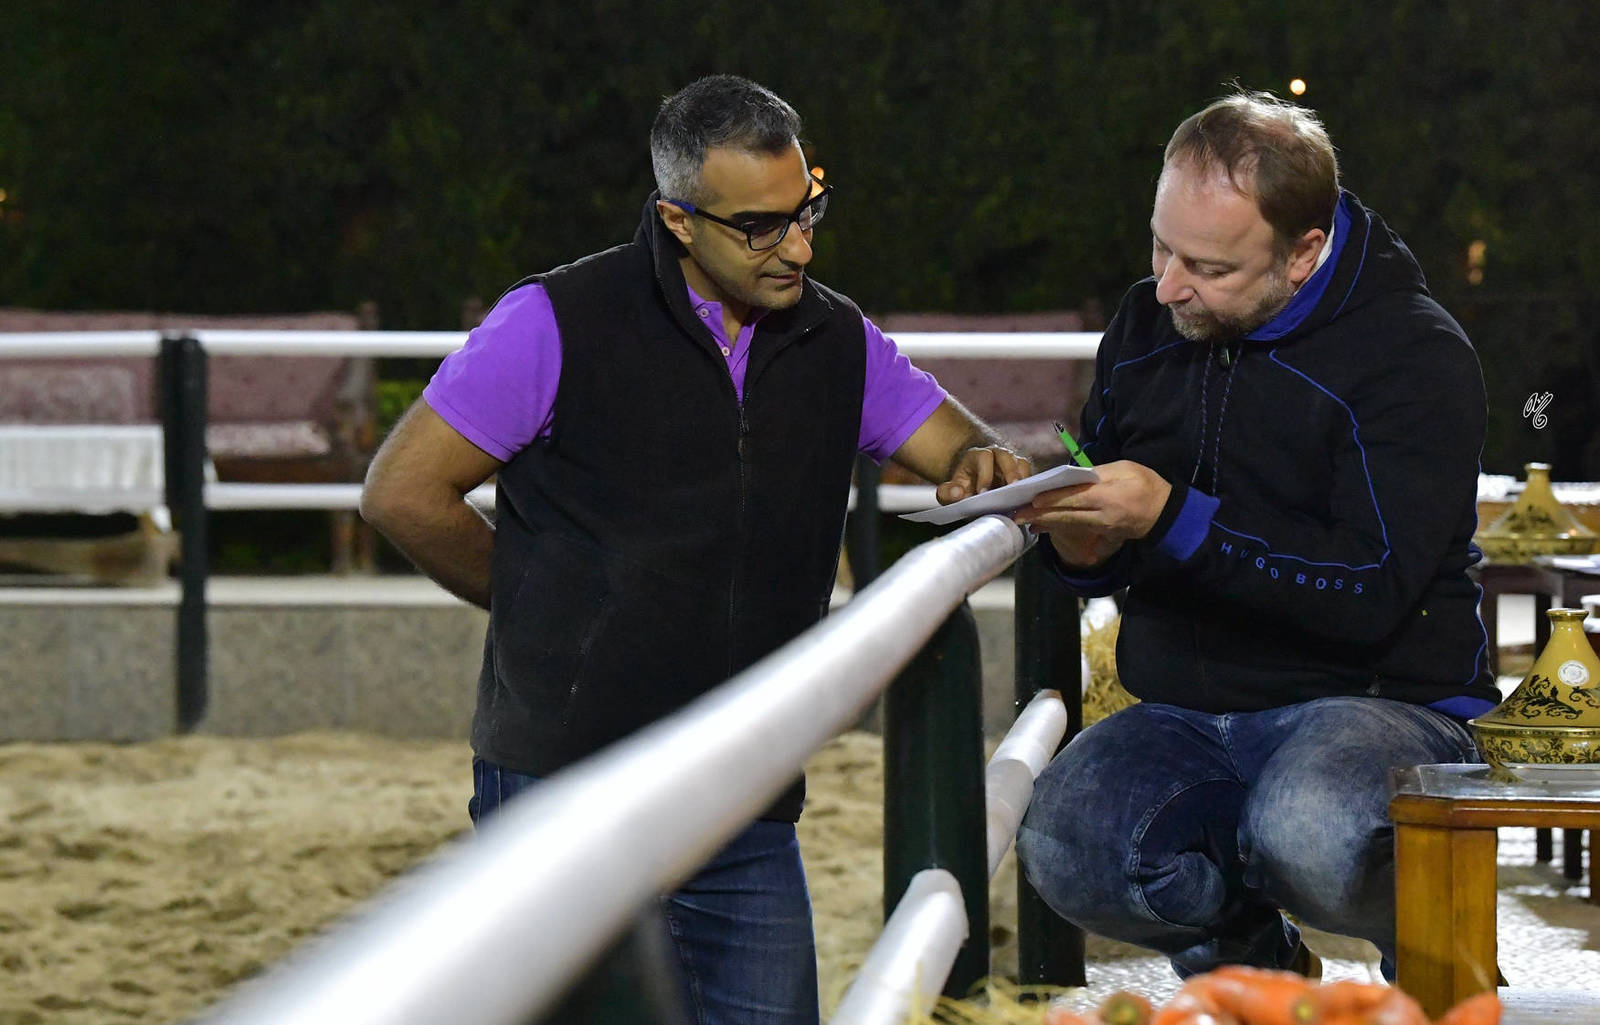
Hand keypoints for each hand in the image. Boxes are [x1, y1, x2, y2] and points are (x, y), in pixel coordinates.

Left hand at [938, 446, 1032, 503]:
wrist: (972, 489)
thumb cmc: (962, 489)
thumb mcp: (949, 492)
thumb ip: (947, 492)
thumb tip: (957, 493)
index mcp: (977, 456)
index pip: (984, 457)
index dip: (985, 474)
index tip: (983, 493)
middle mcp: (996, 455)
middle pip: (1006, 456)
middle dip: (1010, 472)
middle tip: (1012, 488)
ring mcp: (1011, 462)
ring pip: (1021, 463)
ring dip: (1023, 477)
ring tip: (1022, 494)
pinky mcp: (1021, 472)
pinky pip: (1029, 474)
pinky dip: (1029, 485)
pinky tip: (1026, 499)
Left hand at [1012, 460, 1170, 562]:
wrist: (1165, 513)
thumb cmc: (1145, 484)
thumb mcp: (1125, 468)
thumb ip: (1098, 472)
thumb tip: (1072, 477)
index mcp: (1108, 495)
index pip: (1075, 497)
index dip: (1053, 499)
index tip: (1034, 499)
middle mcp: (1103, 515)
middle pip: (1067, 515)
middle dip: (1040, 515)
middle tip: (1018, 515)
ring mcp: (1103, 527)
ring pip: (1069, 525)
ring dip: (1045, 523)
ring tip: (1025, 522)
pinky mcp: (1103, 534)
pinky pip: (1077, 530)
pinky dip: (1058, 528)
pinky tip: (1043, 527)